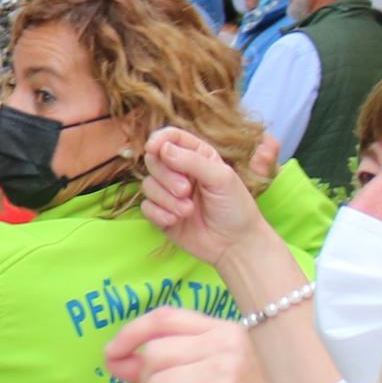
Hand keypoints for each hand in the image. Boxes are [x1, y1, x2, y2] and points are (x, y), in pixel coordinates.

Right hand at [138, 123, 268, 269]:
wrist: (235, 244)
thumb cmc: (235, 208)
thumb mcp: (221, 178)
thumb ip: (192, 161)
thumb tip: (162, 148)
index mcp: (198, 156)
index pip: (171, 138)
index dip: (159, 140)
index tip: (154, 148)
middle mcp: (181, 172)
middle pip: (154, 160)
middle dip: (166, 176)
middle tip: (186, 190)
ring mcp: (169, 194)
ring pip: (148, 185)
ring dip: (166, 199)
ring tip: (188, 211)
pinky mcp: (161, 214)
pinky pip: (146, 208)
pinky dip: (159, 214)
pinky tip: (176, 221)